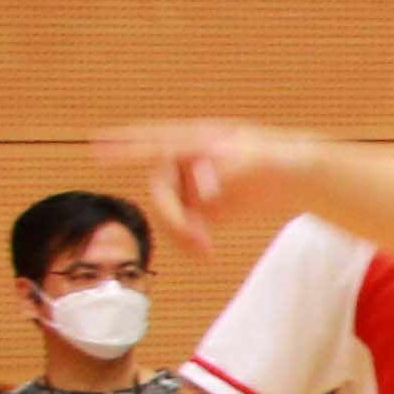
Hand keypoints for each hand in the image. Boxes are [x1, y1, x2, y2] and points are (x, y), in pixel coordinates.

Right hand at [94, 117, 319, 250]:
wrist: (298, 178)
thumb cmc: (282, 158)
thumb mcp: (263, 160)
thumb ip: (233, 171)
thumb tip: (204, 193)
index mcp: (198, 141)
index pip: (154, 142)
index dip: (124, 145)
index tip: (96, 144)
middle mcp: (188, 163)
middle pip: (159, 189)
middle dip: (170, 216)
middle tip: (191, 237)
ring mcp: (192, 186)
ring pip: (169, 212)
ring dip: (178, 233)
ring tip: (202, 249)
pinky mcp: (202, 209)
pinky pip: (183, 227)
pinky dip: (188, 242)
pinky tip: (204, 251)